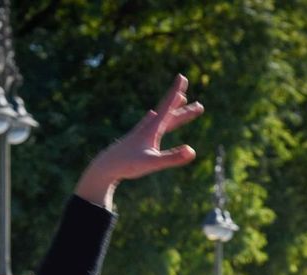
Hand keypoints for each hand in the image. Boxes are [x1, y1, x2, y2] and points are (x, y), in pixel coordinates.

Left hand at [75, 74, 202, 207]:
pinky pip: (152, 124)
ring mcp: (142, 132)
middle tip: (200, 105)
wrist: (105, 166)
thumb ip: (172, 158)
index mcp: (152, 128)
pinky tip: (152, 114)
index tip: (182, 77)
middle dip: (184, 108)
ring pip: (162, 118)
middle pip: (170, 113)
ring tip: (182, 99)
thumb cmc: (127, 165)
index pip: (167, 106)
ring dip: (174, 110)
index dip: (175, 92)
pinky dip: (158, 117)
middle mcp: (148, 127)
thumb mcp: (152, 163)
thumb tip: (192, 151)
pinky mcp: (137, 138)